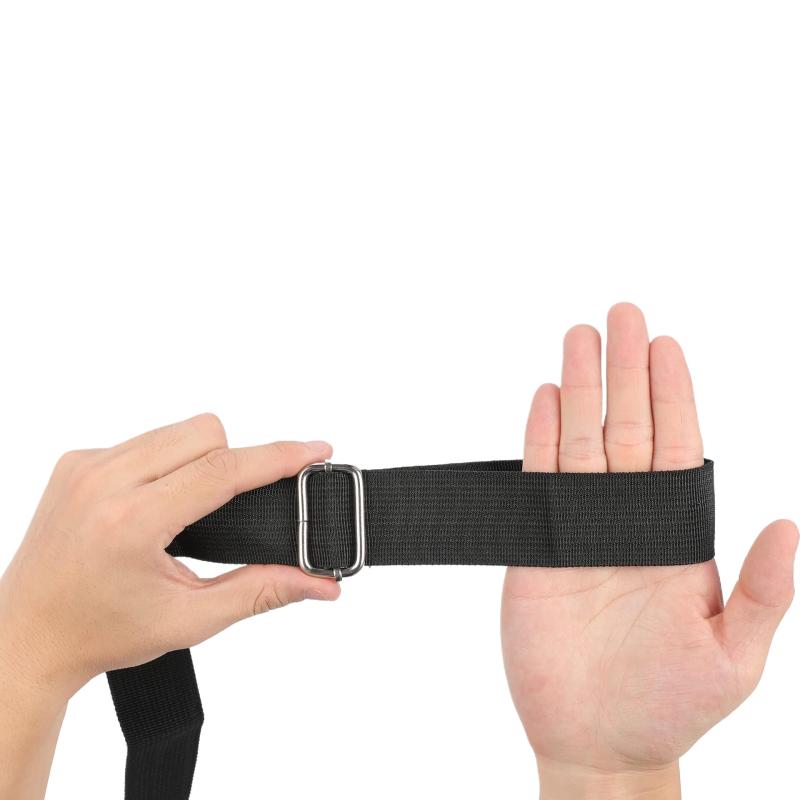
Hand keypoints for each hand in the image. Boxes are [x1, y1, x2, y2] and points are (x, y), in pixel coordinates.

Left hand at [0, 415, 338, 798]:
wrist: (26, 639)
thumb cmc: (98, 633)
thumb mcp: (190, 619)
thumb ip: (262, 592)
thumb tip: (318, 582)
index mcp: (131, 522)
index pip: (223, 470)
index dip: (279, 457)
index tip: (316, 450)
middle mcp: (102, 482)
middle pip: (205, 432)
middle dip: (235, 461)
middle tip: (236, 506)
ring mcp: (84, 465)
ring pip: (176, 428)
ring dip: (201, 456)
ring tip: (193, 505)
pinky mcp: (75, 460)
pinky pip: (144, 437)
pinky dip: (166, 460)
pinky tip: (158, 498)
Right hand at [501, 303, 797, 798]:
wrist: (598, 741)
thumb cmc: (669, 704)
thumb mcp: (734, 656)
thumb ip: (762, 589)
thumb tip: (791, 525)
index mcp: (677, 536)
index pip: (677, 447)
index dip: (673, 395)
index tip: (666, 345)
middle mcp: (628, 520)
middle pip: (626, 428)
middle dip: (624, 370)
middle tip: (620, 314)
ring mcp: (580, 530)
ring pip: (580, 443)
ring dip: (580, 389)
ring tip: (579, 339)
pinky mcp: (538, 547)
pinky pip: (539, 481)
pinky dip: (540, 438)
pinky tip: (546, 399)